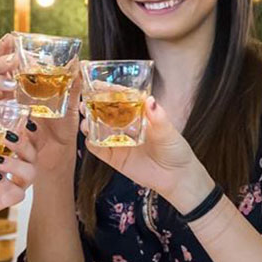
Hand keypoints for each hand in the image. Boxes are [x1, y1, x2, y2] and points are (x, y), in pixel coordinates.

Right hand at [0, 33, 80, 176]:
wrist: (57, 155)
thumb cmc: (62, 127)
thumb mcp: (70, 105)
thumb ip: (73, 86)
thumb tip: (78, 63)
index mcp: (24, 80)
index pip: (9, 56)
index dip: (6, 45)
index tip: (10, 39)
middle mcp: (9, 90)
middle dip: (0, 61)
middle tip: (13, 61)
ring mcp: (1, 106)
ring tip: (9, 82)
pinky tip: (2, 104)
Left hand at [0, 108, 37, 222]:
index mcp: (15, 153)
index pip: (32, 140)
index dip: (33, 131)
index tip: (25, 121)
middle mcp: (21, 168)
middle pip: (34, 154)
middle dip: (23, 143)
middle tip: (7, 136)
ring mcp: (17, 184)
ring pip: (30, 172)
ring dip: (14, 163)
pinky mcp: (9, 200)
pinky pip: (16, 192)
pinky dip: (5, 183)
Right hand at [82, 96, 214, 213]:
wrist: (176, 178)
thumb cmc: (175, 151)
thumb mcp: (169, 132)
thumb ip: (158, 118)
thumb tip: (150, 100)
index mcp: (139, 114)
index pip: (121, 98)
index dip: (109, 90)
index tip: (98, 83)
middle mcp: (126, 126)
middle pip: (105, 111)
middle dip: (92, 104)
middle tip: (85, 99)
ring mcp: (119, 141)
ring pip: (98, 128)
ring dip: (89, 121)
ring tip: (85, 116)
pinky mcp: (114, 158)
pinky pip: (98, 148)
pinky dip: (91, 141)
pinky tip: (89, 136)